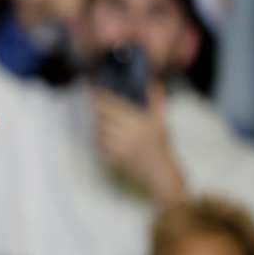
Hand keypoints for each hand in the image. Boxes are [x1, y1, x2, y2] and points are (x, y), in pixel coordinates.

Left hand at [92, 82, 184, 204]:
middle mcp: (125, 134)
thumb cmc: (161, 145)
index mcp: (136, 122)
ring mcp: (116, 146)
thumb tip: (152, 82)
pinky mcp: (111, 157)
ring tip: (97, 115)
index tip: (94, 89)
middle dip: (96, 107)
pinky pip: (98, 143)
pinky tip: (101, 132)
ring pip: (97, 129)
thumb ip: (156, 100)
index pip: (111, 105)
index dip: (100, 96)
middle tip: (91, 100)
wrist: (158, 172)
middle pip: (101, 116)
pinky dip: (98, 136)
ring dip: (96, 122)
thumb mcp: (161, 121)